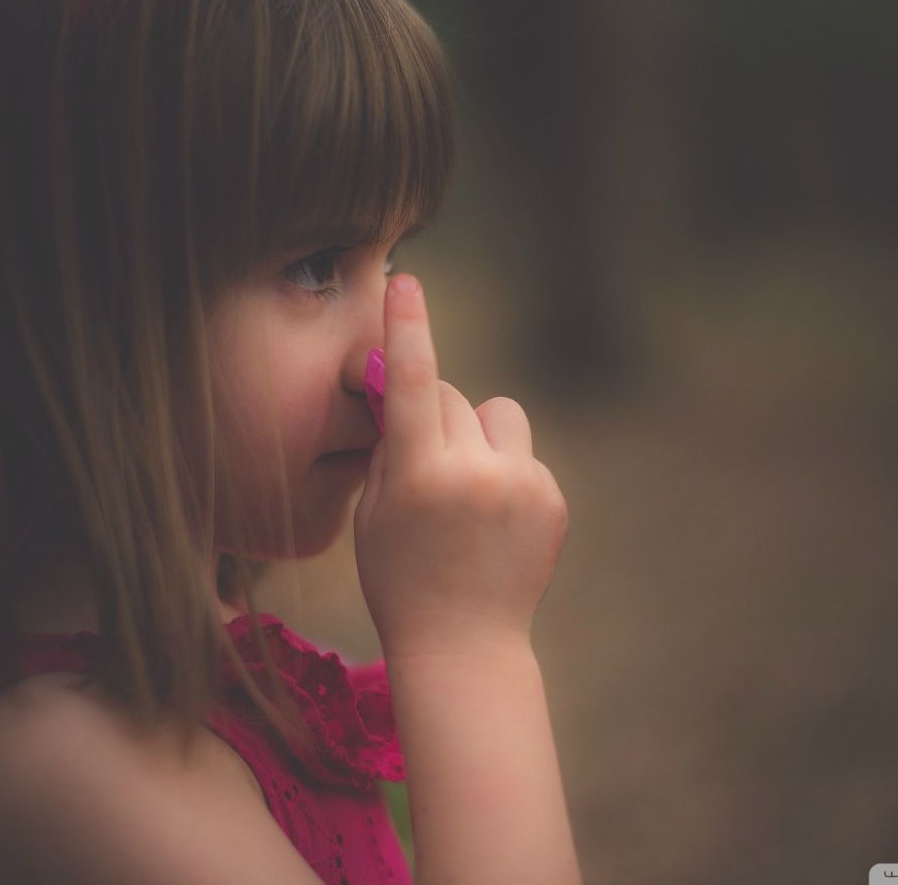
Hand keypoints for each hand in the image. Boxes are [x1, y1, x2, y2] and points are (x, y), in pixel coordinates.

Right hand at [353, 274, 569, 660]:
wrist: (465, 645)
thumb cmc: (400, 579)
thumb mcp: (373, 514)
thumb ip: (388, 449)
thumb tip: (400, 391)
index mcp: (420, 477)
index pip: (413, 383)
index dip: (407, 327)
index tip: (405, 281)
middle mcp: (476, 473)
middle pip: (451, 394)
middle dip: (433, 413)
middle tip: (426, 460)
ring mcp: (522, 485)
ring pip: (497, 414)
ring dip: (478, 434)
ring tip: (471, 488)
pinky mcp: (553, 499)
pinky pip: (522, 454)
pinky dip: (506, 470)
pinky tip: (497, 519)